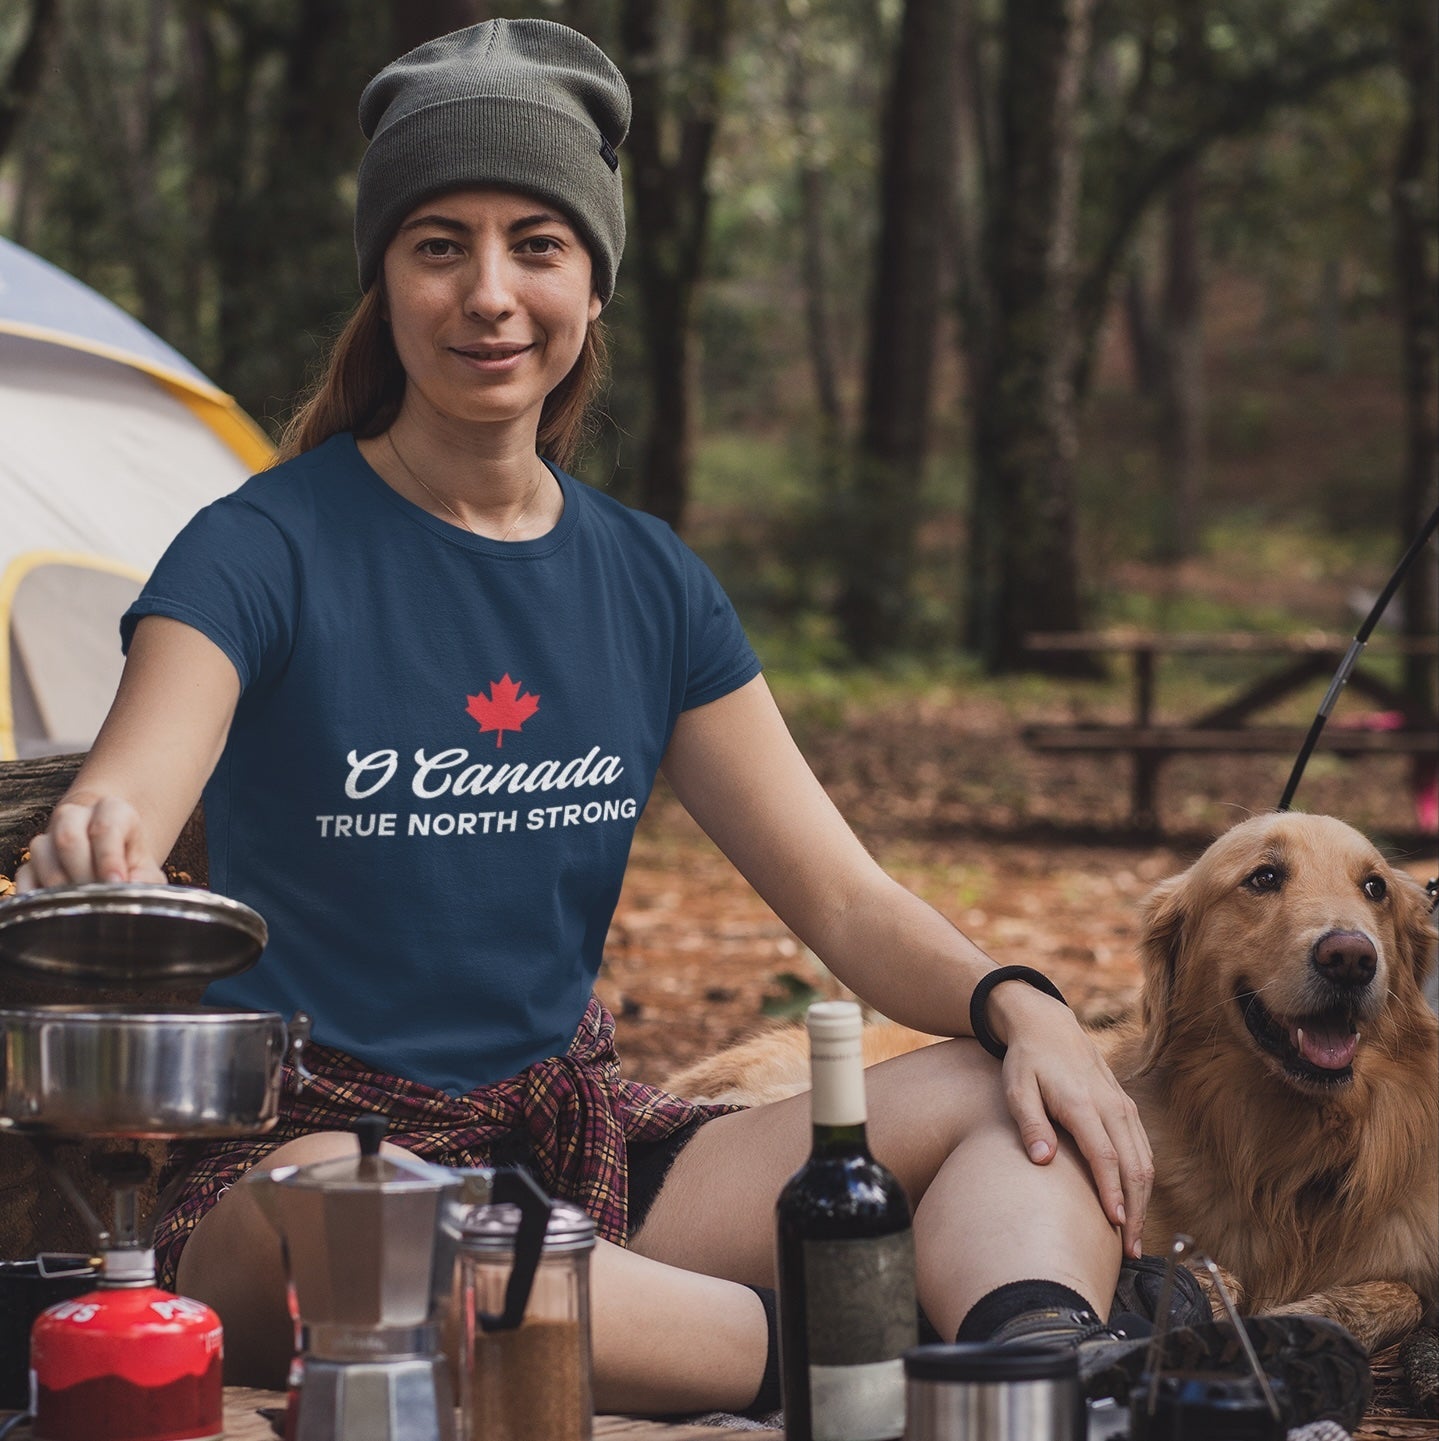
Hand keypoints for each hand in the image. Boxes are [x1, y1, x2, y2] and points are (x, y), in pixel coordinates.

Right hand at [16, 795, 167, 890]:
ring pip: (41, 850)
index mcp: (112, 812)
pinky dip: (35, 894)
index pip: (105, 827)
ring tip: (80, 904)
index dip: (109, 857)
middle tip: (96, 896)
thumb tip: (130, 891)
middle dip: (82, 872)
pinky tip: (52, 910)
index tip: (116, 883)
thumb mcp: (147, 872)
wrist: (112, 867)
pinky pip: (24, 875)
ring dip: (59, 883)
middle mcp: (76, 817)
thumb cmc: (132, 868)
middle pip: (68, 836)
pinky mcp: (30, 863)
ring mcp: (49, 837)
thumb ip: (145, 881)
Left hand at [991, 984, 1152, 1258]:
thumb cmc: (1026, 1062)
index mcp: (1082, 1104)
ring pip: (1144, 1161)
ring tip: (1133, 1238)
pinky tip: (1134, 1204)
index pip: (1105, 1156)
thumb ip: (1030, 1124)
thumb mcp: (1016, 1088)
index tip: (1115, 1226)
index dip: (1112, 1193)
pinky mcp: (1126, 1108)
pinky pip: (1143, 1149)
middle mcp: (1110, 1106)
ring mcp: (1122, 1106)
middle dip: (1135, 1211)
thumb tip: (1042, 1161)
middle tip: (1129, 1250)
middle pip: (1134, 1166)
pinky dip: (1143, 1180)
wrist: (1048, 1026)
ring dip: (1143, 1201)